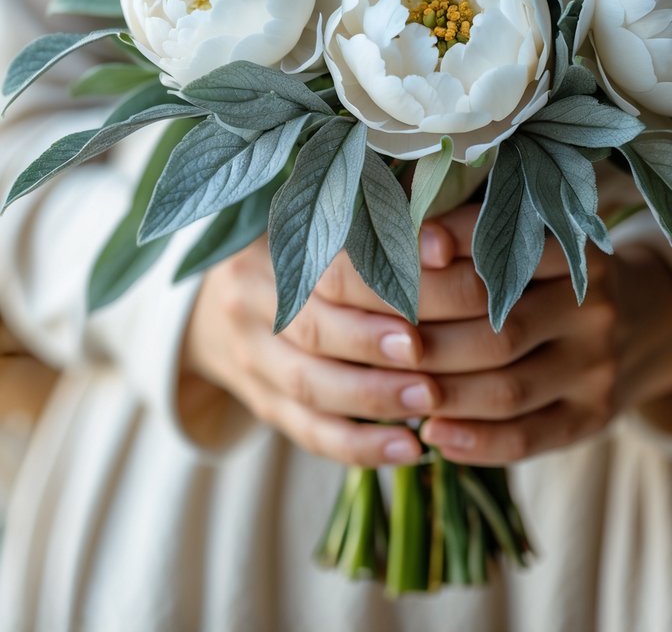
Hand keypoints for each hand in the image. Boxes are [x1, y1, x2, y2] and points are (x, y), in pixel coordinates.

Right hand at [180, 228, 455, 465]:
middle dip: (374, 341)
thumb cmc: (301, 253)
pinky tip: (409, 449)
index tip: (443, 266)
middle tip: (426, 350)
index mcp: (271, 245)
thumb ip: (380, 224)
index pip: (330, 263)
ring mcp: (252, 359)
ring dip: (374, 396)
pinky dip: (361, 445)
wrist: (217, 305)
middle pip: (315, 326)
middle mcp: (252, 300)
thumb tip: (451, 237)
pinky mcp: (265, 406)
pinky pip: (310, 432)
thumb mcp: (325, 227)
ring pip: (310, 384)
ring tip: (429, 400)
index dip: (384, 268)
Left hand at [412, 204, 671, 465]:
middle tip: (376, 341)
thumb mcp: (534, 237)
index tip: (405, 252)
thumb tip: (408, 236)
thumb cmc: (553, 271)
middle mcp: (595, 309)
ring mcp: (598, 368)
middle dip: (429, 338)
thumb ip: (480, 230)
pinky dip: (475, 442)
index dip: (453, 251)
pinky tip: (433, 436)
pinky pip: (528, 438)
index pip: (506, 252)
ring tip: (393, 391)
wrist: (642, 318)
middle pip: (499, 328)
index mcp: (576, 251)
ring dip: (444, 394)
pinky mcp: (593, 417)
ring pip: (508, 389)